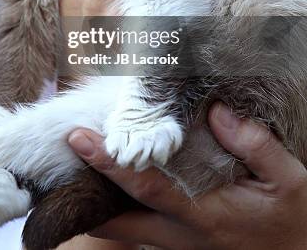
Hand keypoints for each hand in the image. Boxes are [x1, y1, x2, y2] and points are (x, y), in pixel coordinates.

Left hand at [68, 103, 306, 249]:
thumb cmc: (290, 217)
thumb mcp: (289, 179)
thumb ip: (254, 143)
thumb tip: (215, 111)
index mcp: (204, 215)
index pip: (146, 187)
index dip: (109, 163)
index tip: (80, 138)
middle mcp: (181, 234)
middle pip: (117, 220)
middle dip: (86, 193)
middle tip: (64, 156)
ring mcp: (176, 243)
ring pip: (123, 227)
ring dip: (98, 201)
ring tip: (78, 163)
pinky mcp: (176, 242)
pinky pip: (136, 226)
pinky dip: (117, 206)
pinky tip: (111, 178)